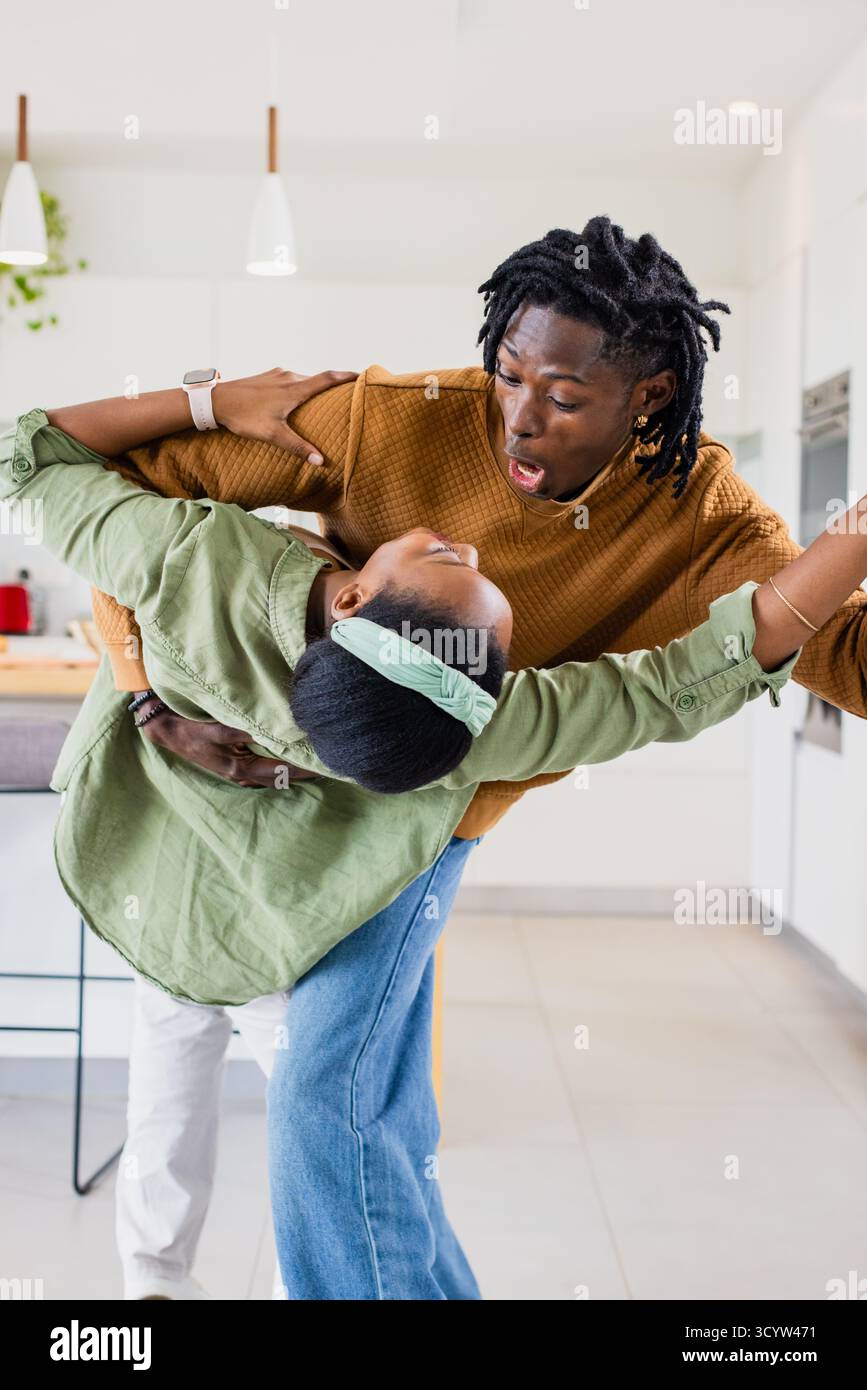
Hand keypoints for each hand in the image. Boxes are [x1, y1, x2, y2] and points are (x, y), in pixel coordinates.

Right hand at [132, 696, 320, 788]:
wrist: (167, 730)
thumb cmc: (191, 728)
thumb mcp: (218, 728)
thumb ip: (248, 729)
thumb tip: (278, 729)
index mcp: (241, 769)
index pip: (282, 771)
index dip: (305, 769)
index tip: (327, 764)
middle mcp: (243, 775)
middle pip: (282, 777)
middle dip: (305, 772)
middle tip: (330, 764)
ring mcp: (240, 773)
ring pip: (275, 775)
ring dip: (294, 770)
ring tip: (317, 761)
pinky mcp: (236, 764)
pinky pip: (266, 769)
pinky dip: (282, 765)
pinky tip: (293, 757)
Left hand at [210, 367, 357, 463]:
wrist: (215, 400)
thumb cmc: (244, 417)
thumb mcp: (272, 434)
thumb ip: (297, 446)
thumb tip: (321, 461)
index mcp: (294, 389)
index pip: (327, 379)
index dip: (346, 376)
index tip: (361, 375)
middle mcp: (288, 377)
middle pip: (316, 379)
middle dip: (331, 385)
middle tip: (345, 394)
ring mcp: (276, 375)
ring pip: (301, 379)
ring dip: (312, 387)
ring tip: (321, 398)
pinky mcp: (265, 376)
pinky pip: (288, 380)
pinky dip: (297, 387)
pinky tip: (292, 398)